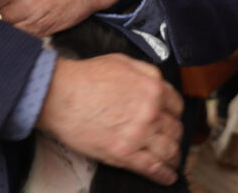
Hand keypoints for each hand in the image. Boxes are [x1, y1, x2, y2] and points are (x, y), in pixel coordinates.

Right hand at [36, 54, 183, 185]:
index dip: (175, 114)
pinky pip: (153, 168)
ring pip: (169, 151)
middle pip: (175, 130)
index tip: (172, 119)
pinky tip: (167, 176)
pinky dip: (164, 175)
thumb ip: (145, 72)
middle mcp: (151, 111)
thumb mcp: (122, 61)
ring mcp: (139, 134)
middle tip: (171, 140)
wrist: (60, 94)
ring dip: (173, 157)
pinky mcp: (125, 154)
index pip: (177, 105)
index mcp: (152, 87)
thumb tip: (156, 82)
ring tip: (172, 161)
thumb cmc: (84, 77)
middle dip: (174, 136)